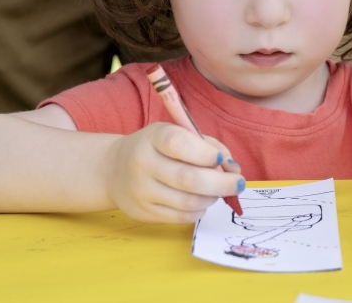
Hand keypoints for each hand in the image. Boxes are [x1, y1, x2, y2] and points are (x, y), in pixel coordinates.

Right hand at [103, 123, 243, 223]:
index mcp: (152, 138)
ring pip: (187, 202)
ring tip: (217, 192)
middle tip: (238, 184)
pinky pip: (180, 218)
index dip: (206, 153)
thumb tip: (232, 168)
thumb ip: (205, 145)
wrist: (113, 169)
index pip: (179, 144)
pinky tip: (202, 202)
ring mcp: (140, 191)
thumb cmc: (155, 148)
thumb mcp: (175, 134)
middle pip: (188, 179)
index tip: (223, 161)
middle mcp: (142, 163)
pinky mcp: (142, 212)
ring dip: (212, 198)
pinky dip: (199, 211)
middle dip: (221, 183)